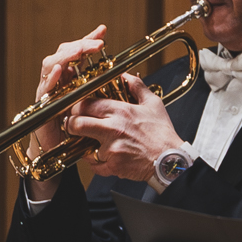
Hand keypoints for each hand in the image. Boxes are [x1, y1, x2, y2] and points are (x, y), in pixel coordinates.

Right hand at [28, 26, 108, 170]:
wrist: (58, 151)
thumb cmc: (78, 129)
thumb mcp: (97, 106)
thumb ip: (109, 91)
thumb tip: (131, 75)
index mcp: (71, 77)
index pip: (78, 51)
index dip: (89, 39)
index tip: (103, 31)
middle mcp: (58, 80)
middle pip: (63, 53)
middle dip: (79, 45)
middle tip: (96, 42)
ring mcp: (48, 90)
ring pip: (51, 65)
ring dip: (66, 56)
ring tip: (80, 50)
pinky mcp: (41, 104)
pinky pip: (44, 88)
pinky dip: (51, 78)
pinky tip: (59, 70)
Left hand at [63, 73, 184, 184]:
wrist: (171, 160)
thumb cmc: (163, 134)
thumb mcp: (153, 104)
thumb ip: (137, 87)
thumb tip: (126, 76)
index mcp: (120, 110)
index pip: (85, 104)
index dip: (76, 106)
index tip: (76, 109)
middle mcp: (113, 128)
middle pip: (76, 124)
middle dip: (71, 125)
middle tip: (74, 125)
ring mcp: (111, 148)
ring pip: (83, 146)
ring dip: (85, 145)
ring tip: (92, 143)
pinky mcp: (114, 165)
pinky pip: (94, 165)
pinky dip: (96, 163)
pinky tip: (104, 158)